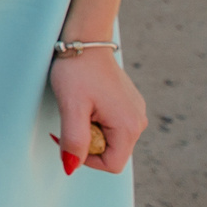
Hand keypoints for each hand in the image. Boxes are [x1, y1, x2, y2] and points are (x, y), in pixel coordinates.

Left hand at [51, 48, 145, 174]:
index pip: (112, 165)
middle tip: (73, 116)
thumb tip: (71, 167)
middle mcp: (139, 122)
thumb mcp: (71, 107)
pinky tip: (88, 99)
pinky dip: (97, 119)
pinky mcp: (129, 103)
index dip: (86, 160)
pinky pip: (113, 124)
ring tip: (80, 105)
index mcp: (129, 126)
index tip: (67, 138)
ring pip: (111, 139)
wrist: (85, 39)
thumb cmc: (76, 71)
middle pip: (112, 153)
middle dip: (88, 142)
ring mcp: (135, 111)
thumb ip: (74, 140)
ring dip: (91, 130)